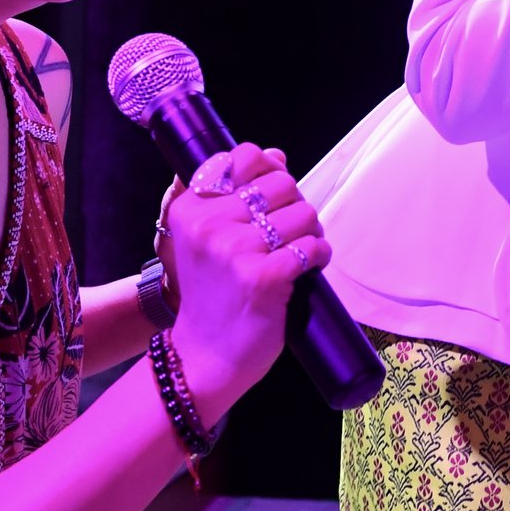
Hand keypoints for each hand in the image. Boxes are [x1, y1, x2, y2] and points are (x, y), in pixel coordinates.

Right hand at [159, 142, 330, 417]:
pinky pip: (313, 247)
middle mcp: (208, 225)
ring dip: (310, 233)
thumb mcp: (206, 238)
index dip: (270, 172)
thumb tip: (275, 156)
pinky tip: (307, 269)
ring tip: (295, 254)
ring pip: (303, 213)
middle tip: (288, 234)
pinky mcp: (263, 277)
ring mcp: (235, 251)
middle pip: (282, 184)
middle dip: (294, 206)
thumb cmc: (212, 294)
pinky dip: (319, 256)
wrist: (204, 355)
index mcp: (190, 208)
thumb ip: (235, 193)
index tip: (270, 199)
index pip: (245, 156)